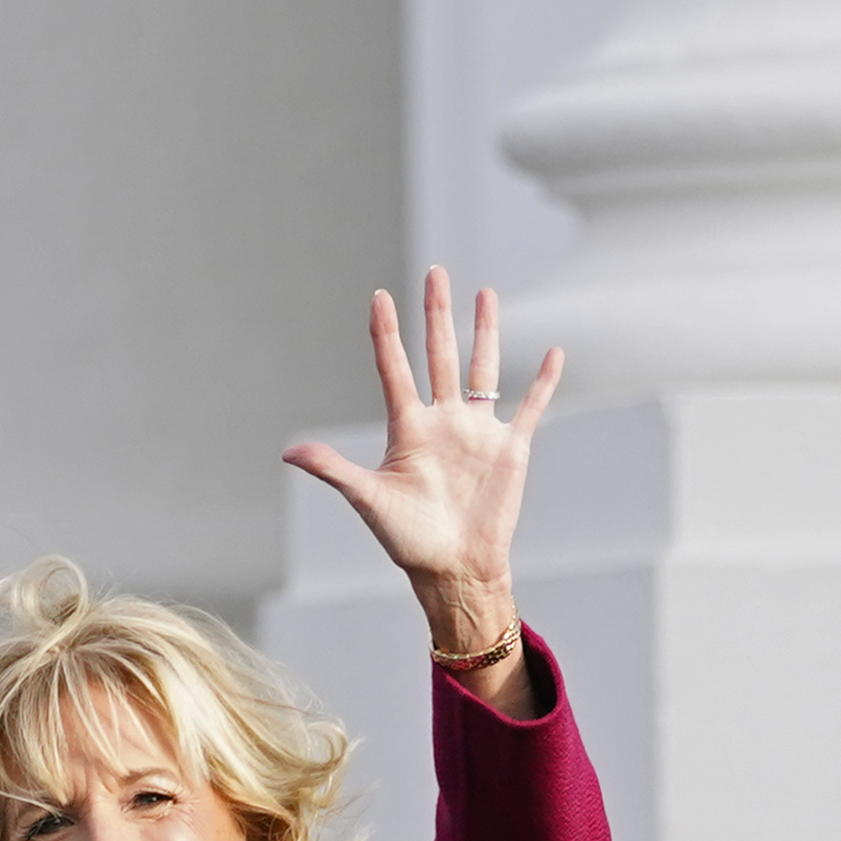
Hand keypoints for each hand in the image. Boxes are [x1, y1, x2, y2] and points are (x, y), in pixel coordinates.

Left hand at [281, 270, 560, 707]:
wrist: (453, 567)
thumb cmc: (407, 539)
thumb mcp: (369, 499)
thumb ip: (334, 469)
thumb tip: (289, 451)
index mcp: (407, 430)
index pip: (395, 369)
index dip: (386, 334)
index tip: (378, 296)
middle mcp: (442, 421)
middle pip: (438, 355)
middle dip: (436, 315)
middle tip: (434, 273)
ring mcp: (477, 431)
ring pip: (481, 369)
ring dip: (483, 332)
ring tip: (484, 292)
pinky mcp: (510, 448)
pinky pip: (529, 406)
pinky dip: (541, 381)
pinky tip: (551, 351)